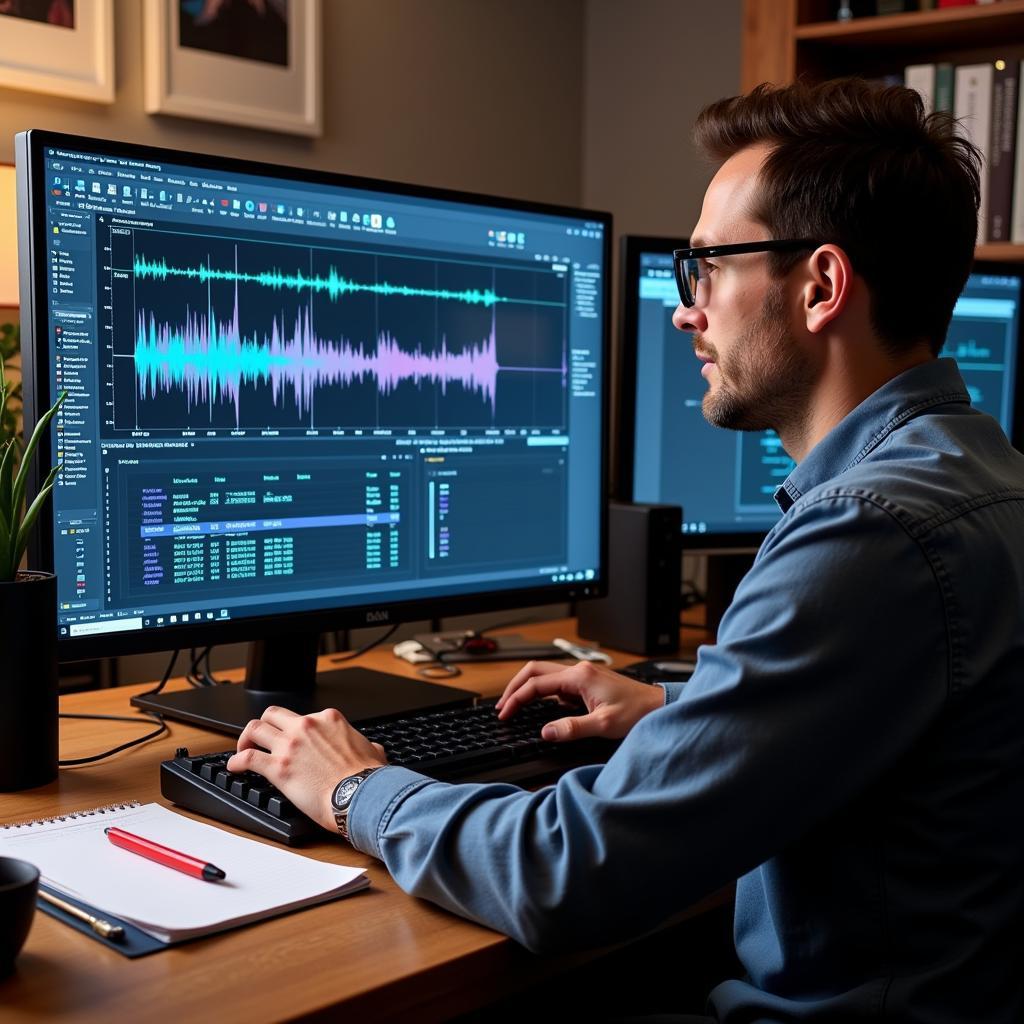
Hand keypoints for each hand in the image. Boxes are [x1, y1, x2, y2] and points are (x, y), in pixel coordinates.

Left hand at [226, 706, 387, 832]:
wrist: (361, 795)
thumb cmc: (367, 778)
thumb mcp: (373, 751)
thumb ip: (367, 745)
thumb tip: (372, 750)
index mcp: (328, 719)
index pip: (303, 715)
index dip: (294, 728)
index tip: (292, 740)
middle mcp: (306, 726)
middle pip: (272, 715)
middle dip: (264, 725)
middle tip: (260, 739)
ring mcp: (290, 745)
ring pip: (254, 729)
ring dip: (245, 740)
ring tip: (242, 750)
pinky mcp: (278, 767)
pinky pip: (247, 758)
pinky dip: (236, 762)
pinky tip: (234, 768)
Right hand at [495, 660, 663, 741]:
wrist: (659, 706)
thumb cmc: (638, 713)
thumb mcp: (603, 725)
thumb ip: (572, 728)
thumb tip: (546, 732)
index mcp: (579, 677)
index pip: (536, 684)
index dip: (516, 699)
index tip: (505, 714)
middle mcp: (579, 671)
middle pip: (535, 670)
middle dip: (515, 687)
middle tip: (502, 706)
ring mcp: (583, 675)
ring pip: (545, 675)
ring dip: (527, 687)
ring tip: (514, 704)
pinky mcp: (587, 683)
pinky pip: (557, 683)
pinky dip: (542, 692)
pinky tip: (539, 706)